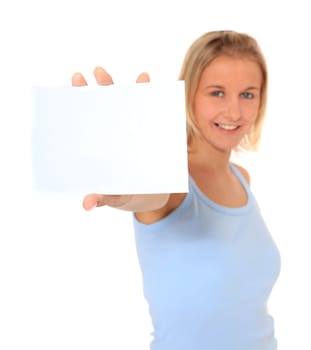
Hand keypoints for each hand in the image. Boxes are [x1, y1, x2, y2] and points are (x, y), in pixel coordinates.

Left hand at [71, 66, 149, 209]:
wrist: (151, 196)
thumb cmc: (127, 194)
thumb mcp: (115, 196)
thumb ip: (104, 197)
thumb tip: (88, 203)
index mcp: (102, 144)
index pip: (88, 118)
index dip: (80, 100)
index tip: (76, 83)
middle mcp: (117, 132)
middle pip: (107, 105)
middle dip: (103, 87)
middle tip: (98, 72)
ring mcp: (136, 131)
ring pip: (133, 105)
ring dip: (135, 88)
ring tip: (141, 77)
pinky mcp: (154, 134)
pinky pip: (155, 114)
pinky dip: (156, 100)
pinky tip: (157, 88)